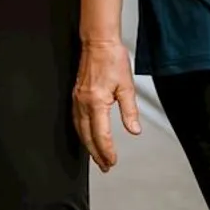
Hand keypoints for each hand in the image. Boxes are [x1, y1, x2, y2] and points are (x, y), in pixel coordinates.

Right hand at [72, 38, 141, 172]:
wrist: (98, 42)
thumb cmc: (113, 59)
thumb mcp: (127, 86)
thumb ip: (129, 111)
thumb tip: (133, 130)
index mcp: (96, 102)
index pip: (101, 135)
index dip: (107, 151)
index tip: (113, 161)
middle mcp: (83, 103)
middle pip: (87, 136)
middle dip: (96, 154)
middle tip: (105, 166)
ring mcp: (77, 100)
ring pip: (80, 130)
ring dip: (88, 146)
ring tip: (97, 157)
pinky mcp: (76, 96)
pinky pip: (76, 121)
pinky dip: (82, 133)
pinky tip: (87, 137)